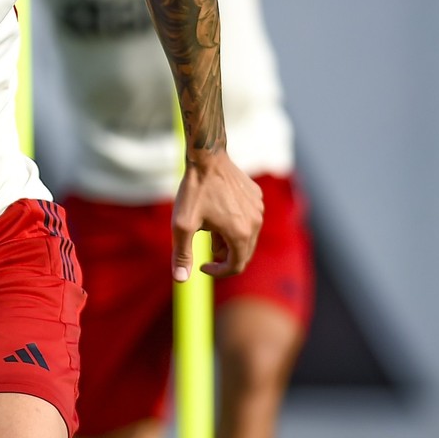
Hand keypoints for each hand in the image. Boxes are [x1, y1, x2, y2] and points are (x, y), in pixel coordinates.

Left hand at [170, 151, 262, 280]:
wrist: (206, 157)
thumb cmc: (194, 190)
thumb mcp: (182, 225)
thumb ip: (182, 254)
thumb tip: (180, 280)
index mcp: (241, 234)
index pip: (236, 266)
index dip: (218, 272)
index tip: (202, 265)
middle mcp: (256, 223)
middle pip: (242, 252)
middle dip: (222, 254)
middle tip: (203, 242)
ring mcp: (258, 208)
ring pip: (246, 235)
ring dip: (227, 238)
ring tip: (207, 224)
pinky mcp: (256, 197)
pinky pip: (248, 218)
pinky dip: (234, 222)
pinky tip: (217, 209)